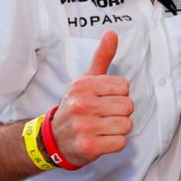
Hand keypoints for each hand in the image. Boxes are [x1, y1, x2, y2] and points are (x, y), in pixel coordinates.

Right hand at [50, 31, 133, 166]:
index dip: (118, 95)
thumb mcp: (85, 80)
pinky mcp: (88, 147)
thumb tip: (112, 34)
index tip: (104, 99)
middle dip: (120, 112)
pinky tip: (101, 140)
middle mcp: (82, 105)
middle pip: (128, 106)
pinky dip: (114, 143)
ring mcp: (84, 127)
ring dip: (118, 129)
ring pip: (127, 125)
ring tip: (102, 128)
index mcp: (83, 85)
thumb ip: (102, 57)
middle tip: (103, 115)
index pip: (125, 87)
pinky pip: (121, 142)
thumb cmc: (75, 106)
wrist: (52, 139)